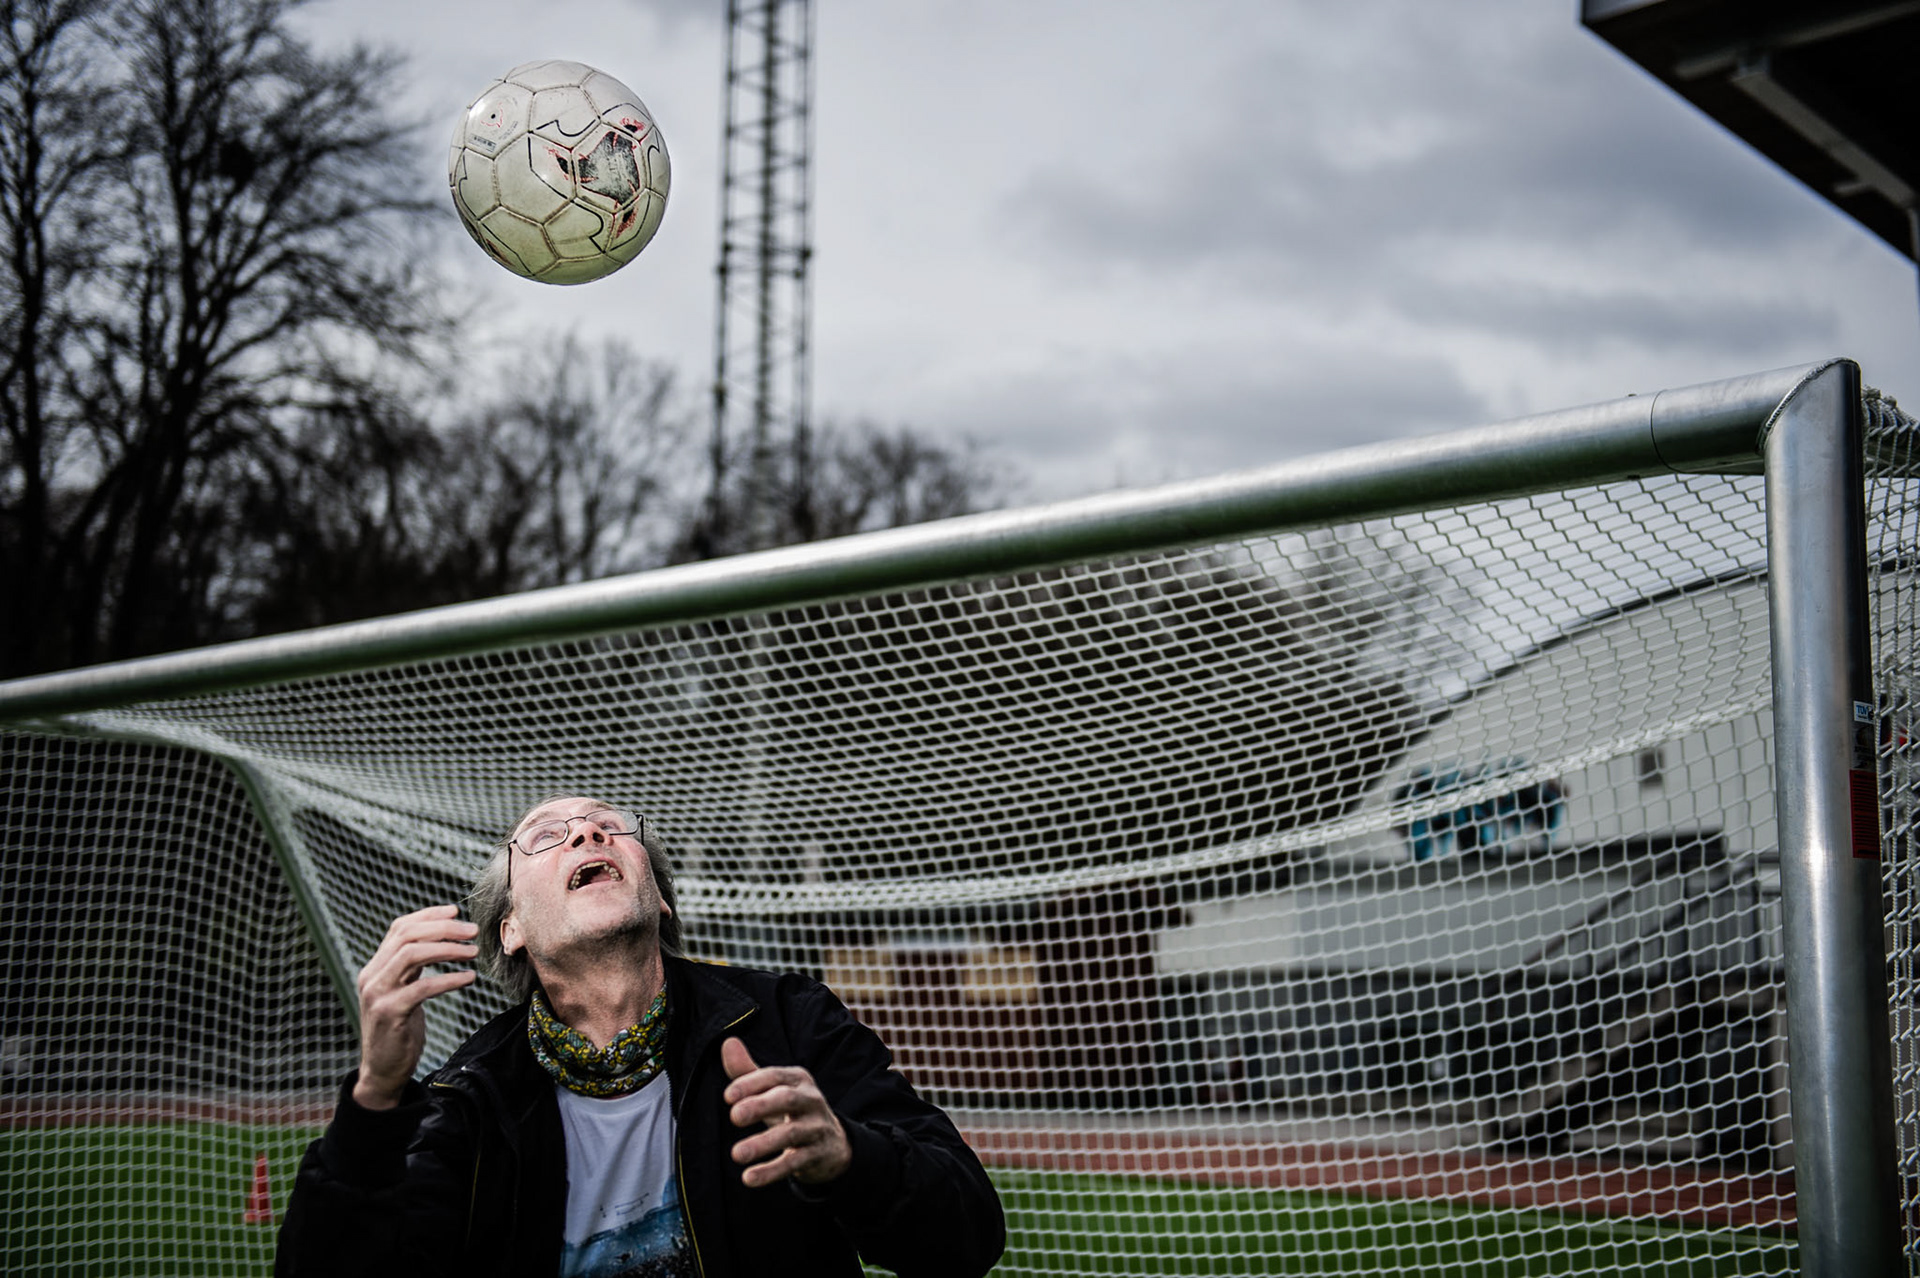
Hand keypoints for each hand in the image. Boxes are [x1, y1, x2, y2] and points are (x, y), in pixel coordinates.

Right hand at [353, 904, 477, 1110]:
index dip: (428, 915)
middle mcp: (371, 976)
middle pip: (407, 936)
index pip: (399, 928)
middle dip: (443, 928)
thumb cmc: (399, 1030)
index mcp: (375, 968)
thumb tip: (442, 940)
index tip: (456, 911)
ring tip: (473, 952)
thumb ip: (412, 969)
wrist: (382, 1071)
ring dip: (447, 949)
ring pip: (412, 955)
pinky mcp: (390, 1013)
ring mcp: (378, 994)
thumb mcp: (403, 992)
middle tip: (472, 931)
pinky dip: (449, 979)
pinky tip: (469, 979)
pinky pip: (423, 987)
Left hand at [721, 1036, 851, 1187]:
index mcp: (798, 1080)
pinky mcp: (816, 1155)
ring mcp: (816, 1128)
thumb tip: (727, 1042)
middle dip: (760, 1106)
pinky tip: (749, 1178)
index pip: (775, 1076)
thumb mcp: (773, 1091)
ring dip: (763, 1144)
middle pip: (787, 1099)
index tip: (727, 1096)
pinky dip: (772, 1171)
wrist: (834, 1144)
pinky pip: (794, 1163)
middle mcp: (811, 1100)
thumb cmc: (793, 1111)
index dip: (752, 1083)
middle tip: (734, 1117)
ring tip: (736, 1154)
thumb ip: (748, 1071)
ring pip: (791, 1134)